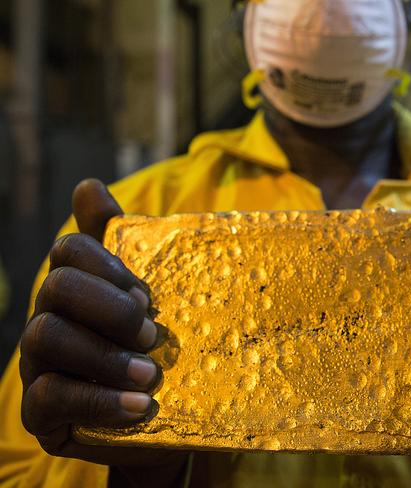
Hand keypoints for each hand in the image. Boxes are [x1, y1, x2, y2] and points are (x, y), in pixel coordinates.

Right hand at [20, 180, 187, 483]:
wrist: (154, 413)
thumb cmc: (146, 347)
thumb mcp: (143, 296)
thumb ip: (119, 240)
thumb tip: (87, 185)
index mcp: (75, 287)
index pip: (71, 250)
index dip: (108, 265)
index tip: (148, 294)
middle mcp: (49, 317)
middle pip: (57, 288)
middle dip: (108, 306)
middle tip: (152, 331)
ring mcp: (38, 364)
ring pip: (46, 337)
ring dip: (105, 354)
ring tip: (151, 373)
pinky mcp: (39, 412)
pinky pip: (49, 397)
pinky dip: (99, 399)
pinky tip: (140, 405)